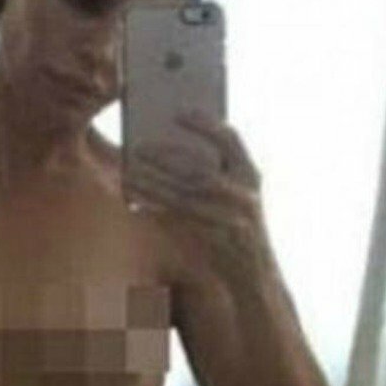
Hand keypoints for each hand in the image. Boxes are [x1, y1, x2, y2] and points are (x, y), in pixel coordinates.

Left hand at [125, 109, 266, 277]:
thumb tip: (166, 144)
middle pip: (202, 169)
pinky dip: (158, 209)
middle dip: (169, 156)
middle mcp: (246, 194)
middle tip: (139, 147)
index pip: (230, 140)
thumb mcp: (235, 193)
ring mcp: (234, 219)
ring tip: (130, 174)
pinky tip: (137, 201)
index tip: (178, 111)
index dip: (205, 124)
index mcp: (251, 174)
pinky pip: (182, 222)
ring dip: (156, 184)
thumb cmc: (236, 225)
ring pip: (188, 197)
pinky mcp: (219, 241)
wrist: (255, 273)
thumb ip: (213, 169)